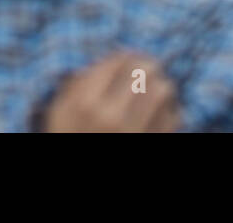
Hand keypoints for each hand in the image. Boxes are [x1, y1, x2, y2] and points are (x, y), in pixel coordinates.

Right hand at [44, 52, 180, 132]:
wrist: (80, 177)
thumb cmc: (69, 136)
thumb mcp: (59, 110)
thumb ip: (78, 83)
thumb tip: (110, 58)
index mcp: (85, 103)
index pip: (117, 62)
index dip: (127, 55)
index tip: (130, 58)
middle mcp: (110, 117)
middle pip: (143, 71)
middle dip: (148, 66)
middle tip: (148, 68)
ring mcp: (133, 134)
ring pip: (163, 91)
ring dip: (161, 86)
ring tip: (157, 88)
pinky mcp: (151, 144)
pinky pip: (172, 118)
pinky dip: (170, 110)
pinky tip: (162, 112)